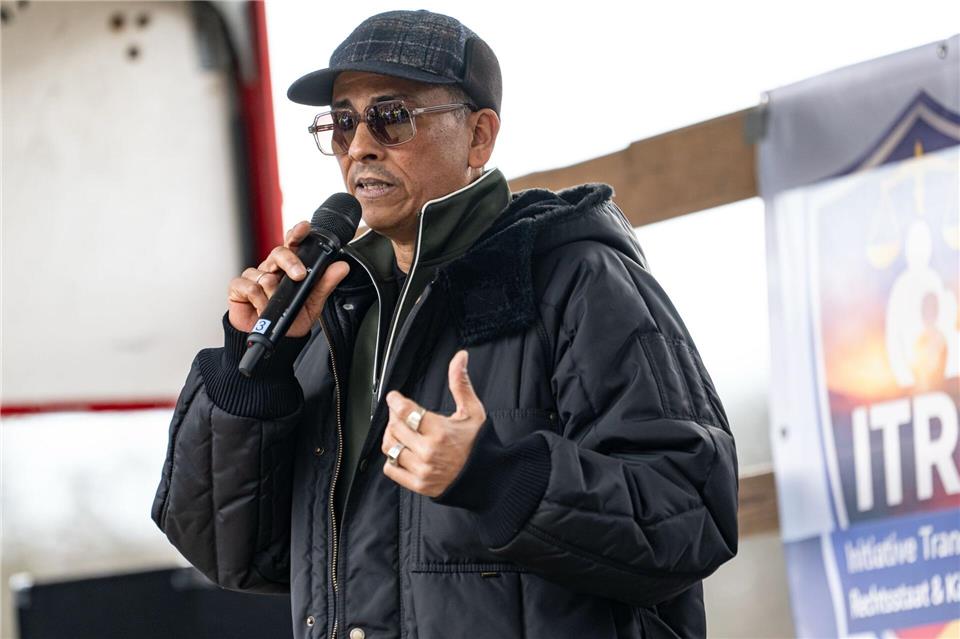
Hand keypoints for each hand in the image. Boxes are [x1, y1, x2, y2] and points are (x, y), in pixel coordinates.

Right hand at [227, 221, 349, 336]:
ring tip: (275, 306)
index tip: (304, 227)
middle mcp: (271, 268)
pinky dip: (257, 300)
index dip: (296, 234)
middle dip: (290, 262)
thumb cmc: (292, 319)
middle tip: (299, 276)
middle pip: (278, 253)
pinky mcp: (239, 288)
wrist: (276, 341)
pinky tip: (261, 308)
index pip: (292, 245)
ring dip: (272, 294)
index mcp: (289, 267)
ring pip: (263, 274)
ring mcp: (254, 277)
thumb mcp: (313, 303)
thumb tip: (342, 266)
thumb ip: (326, 283)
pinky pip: (248, 286)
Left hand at [381, 350, 486, 496]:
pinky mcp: (418, 484)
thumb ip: (460, 383)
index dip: (395, 401)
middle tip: (400, 412)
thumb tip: (460, 357)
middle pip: (395, 427)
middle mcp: (428, 451)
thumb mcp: (472, 410)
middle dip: (394, 416)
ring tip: (401, 431)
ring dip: (392, 436)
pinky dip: (392, 458)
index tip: (394, 397)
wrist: (486, 477)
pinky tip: (402, 451)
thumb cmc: (478, 443)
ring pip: (390, 447)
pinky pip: (391, 469)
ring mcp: (422, 470)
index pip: (405, 412)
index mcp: (441, 431)